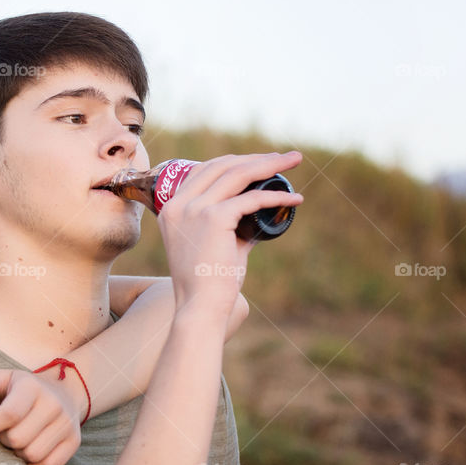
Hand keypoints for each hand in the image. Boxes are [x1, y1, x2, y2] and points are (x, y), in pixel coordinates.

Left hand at [0, 368, 83, 464]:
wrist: (61, 391)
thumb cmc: (18, 389)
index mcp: (32, 386)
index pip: (9, 414)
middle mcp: (54, 404)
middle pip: (18, 439)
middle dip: (2, 440)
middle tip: (1, 432)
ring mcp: (67, 423)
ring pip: (32, 455)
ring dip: (17, 453)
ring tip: (15, 440)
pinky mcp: (74, 441)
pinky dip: (33, 464)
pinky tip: (27, 450)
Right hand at [158, 152, 303, 320]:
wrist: (199, 307)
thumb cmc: (209, 282)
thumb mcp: (213, 244)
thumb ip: (231, 225)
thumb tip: (260, 210)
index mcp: (171, 208)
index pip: (205, 170)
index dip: (236, 161)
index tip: (263, 161)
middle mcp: (178, 204)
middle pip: (222, 165)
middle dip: (257, 157)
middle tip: (287, 158)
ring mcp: (194, 209)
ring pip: (237, 174)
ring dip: (270, 165)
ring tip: (294, 162)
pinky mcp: (213, 218)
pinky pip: (251, 199)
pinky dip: (276, 197)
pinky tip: (294, 199)